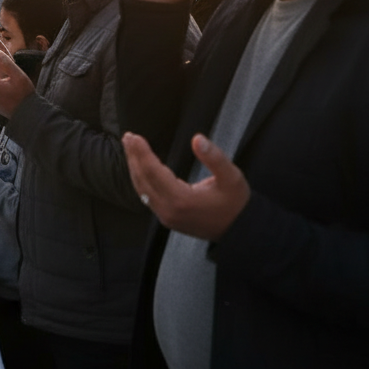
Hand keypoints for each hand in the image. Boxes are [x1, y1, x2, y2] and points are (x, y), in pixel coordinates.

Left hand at [122, 132, 249, 240]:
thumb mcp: (231, 177)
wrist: (240, 231)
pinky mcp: (167, 219)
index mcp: (181, 199)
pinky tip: (139, 168)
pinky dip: (140, 179)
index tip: (134, 137)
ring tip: (130, 148)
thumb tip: (197, 139)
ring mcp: (166, 217)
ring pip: (142, 189)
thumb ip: (214, 157)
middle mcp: (169, 210)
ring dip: (134, 167)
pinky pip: (147, 197)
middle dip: (134, 157)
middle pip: (143, 179)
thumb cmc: (236, 203)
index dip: (142, 152)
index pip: (153, 171)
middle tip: (128, 137)